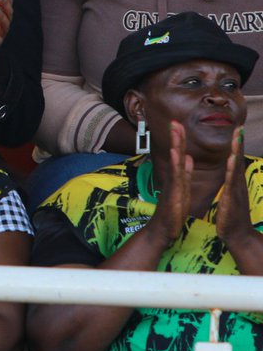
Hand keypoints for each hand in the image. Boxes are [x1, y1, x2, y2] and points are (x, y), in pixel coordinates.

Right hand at [146, 121, 192, 244]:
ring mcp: (172, 184)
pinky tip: (176, 153)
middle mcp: (173, 178)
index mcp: (177, 177)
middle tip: (175, 121)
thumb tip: (188, 158)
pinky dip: (177, 164)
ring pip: (175, 162)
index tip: (178, 125)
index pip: (179, 155)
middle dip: (176, 137)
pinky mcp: (173, 192)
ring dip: (176, 145)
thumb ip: (185, 174)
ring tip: (176, 130)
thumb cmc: (172, 213)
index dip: (180, 140)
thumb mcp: (182, 190)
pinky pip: (176, 176)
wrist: (161, 229)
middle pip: (175, 154)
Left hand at [217, 127, 253, 244]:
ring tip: (236, 138)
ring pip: (236, 168)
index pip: (235, 160)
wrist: (238, 235)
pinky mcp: (232, 199)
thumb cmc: (232, 216)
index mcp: (235, 183)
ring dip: (236, 152)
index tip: (236, 130)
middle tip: (239, 127)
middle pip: (238, 160)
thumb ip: (230, 184)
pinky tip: (231, 160)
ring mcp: (237, 191)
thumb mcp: (230, 196)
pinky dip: (231, 170)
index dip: (236, 146)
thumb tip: (230, 174)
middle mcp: (238, 184)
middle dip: (238, 144)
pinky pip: (231, 183)